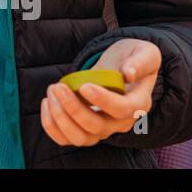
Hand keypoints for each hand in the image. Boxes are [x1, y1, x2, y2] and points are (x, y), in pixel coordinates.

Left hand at [41, 38, 161, 146]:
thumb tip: (128, 73)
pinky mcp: (84, 129)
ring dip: (60, 118)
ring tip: (52, 92)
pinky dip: (52, 126)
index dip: (103, 101)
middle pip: (97, 127)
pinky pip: (66, 139)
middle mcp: (121, 122)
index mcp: (138, 103)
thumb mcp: (144, 53)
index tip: (84, 86)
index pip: (123, 110)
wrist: (121, 68)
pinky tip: (47, 103)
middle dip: (74, 108)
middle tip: (58, 86)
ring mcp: (103, 129)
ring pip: (81, 138)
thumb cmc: (133, 58)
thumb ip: (140, 61)